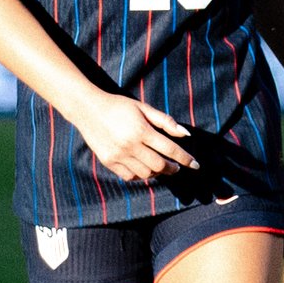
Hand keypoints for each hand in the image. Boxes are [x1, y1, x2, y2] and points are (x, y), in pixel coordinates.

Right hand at [73, 93, 197, 183]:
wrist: (88, 109)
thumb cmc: (120, 106)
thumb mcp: (144, 108)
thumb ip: (165, 121)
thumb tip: (186, 135)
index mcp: (141, 130)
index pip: (170, 149)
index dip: (185, 159)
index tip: (195, 165)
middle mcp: (130, 145)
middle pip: (159, 166)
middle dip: (172, 168)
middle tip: (176, 166)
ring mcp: (118, 156)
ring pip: (146, 174)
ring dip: (157, 172)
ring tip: (161, 166)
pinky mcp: (108, 162)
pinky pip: (130, 176)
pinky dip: (141, 175)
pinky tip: (144, 168)